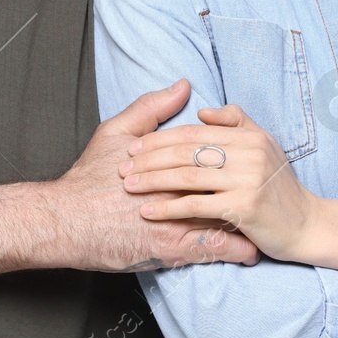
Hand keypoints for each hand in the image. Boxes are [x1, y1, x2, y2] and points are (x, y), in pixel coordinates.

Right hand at [51, 79, 257, 271]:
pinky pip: (215, 251)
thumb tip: (182, 86)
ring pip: (227, 217)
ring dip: (249, 220)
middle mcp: (179, 189)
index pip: (216, 154)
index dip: (240, 156)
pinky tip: (252, 251)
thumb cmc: (88, 178)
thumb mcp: (114, 132)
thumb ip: (151, 109)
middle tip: (272, 190)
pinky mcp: (171, 250)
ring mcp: (177, 220)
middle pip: (227, 186)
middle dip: (251, 188)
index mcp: (170, 161)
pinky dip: (236, 250)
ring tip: (267, 221)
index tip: (256, 157)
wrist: (65, 221)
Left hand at [120, 104, 317, 262]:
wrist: (307, 225)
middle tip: (124, 168)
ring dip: (153, 181)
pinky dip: (169, 208)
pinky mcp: (245, 207)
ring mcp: (249, 179)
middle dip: (150, 159)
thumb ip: (235, 122)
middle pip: (187, 151)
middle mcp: (250, 152)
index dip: (160, 139)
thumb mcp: (263, 145)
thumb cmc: (278, 187)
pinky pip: (197, 205)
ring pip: (188, 176)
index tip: (134, 148)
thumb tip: (202, 110)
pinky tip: (150, 212)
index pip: (194, 132)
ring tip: (130, 187)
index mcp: (250, 135)